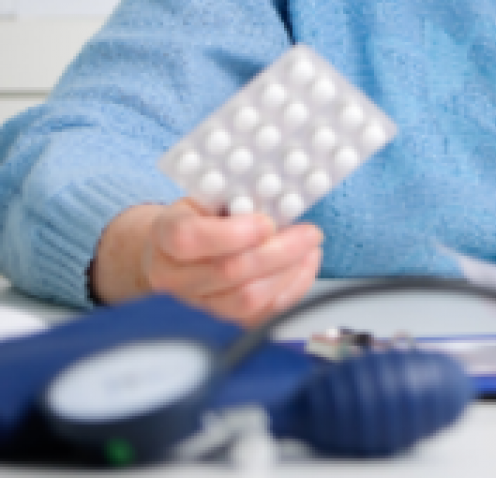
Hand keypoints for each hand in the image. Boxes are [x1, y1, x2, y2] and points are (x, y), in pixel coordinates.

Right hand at [91, 200, 322, 324]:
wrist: (178, 252)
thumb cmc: (201, 217)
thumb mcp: (209, 195)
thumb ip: (237, 195)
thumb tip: (281, 197)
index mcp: (165, 235)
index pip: (189, 238)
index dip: (233, 233)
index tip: (268, 222)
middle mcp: (174, 276)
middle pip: (227, 272)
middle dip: (279, 251)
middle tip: (309, 233)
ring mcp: (195, 304)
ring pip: (246, 300)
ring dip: (289, 272)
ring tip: (309, 248)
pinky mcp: (221, 320)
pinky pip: (261, 315)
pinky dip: (291, 289)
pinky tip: (304, 266)